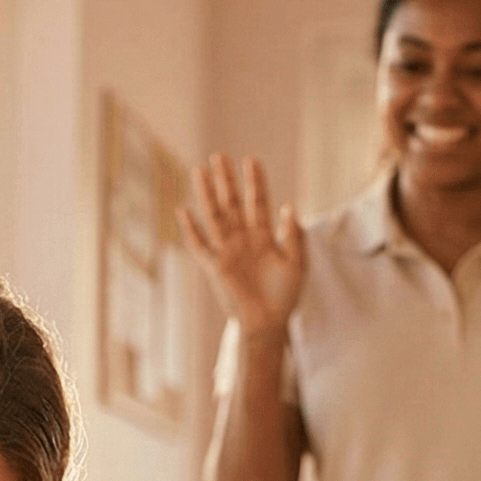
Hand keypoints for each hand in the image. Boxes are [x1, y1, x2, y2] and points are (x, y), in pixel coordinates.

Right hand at [177, 154, 306, 338]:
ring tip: (198, 171)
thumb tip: (289, 206)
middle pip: (231, 203)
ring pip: (214, 217)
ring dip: (206, 195)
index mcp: (264, 236)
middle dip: (225, 180)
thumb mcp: (298, 264)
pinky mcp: (215, 267)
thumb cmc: (285, 295)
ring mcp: (227, 251)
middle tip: (218, 157)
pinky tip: (183, 212)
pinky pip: (199, 246)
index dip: (254, 182)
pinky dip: (191, 230)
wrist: (268, 323)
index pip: (257, 202)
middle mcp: (243, 239)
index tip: (250, 161)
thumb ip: (295, 236)